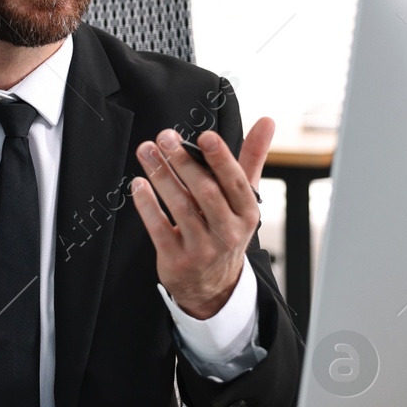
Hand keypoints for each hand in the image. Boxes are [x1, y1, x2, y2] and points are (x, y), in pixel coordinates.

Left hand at [131, 117, 275, 319]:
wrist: (213, 286)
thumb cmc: (226, 228)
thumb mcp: (243, 198)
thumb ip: (252, 157)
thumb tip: (267, 121)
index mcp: (246, 213)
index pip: (236, 183)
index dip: (221, 159)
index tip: (204, 136)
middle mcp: (228, 232)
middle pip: (206, 193)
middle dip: (184, 162)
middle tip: (165, 137)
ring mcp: (202, 249)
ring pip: (181, 207)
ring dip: (161, 176)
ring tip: (146, 151)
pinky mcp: (177, 260)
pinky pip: (159, 229)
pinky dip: (148, 205)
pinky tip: (139, 184)